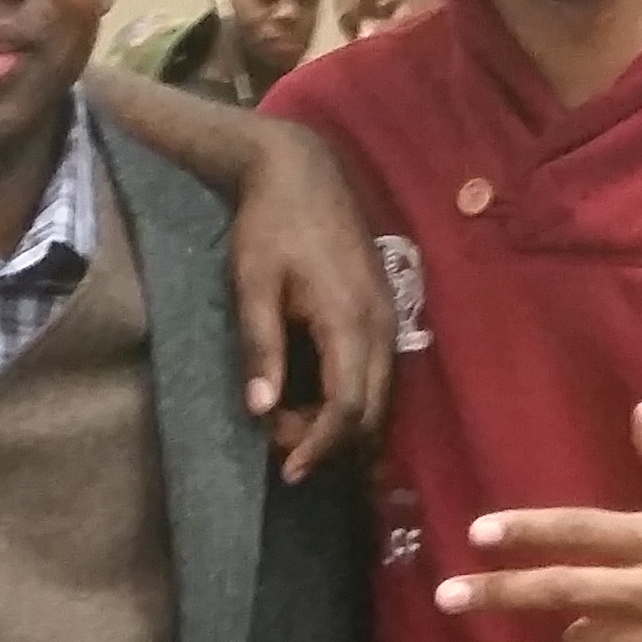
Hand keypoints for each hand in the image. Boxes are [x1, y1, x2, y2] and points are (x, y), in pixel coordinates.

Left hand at [225, 119, 395, 479]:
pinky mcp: (385, 312)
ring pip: (383, 398)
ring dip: (345, 426)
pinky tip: (322, 407)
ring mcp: (389, 318)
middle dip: (330, 443)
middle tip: (279, 446)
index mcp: (348, 319)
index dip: (321, 446)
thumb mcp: (253, 284)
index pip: (348, 406)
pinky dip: (357, 403)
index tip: (289, 471)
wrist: (302, 169)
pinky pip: (383, 376)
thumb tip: (261, 409)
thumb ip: (260, 346)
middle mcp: (380, 325)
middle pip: (372, 412)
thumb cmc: (269, 224)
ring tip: (294, 430)